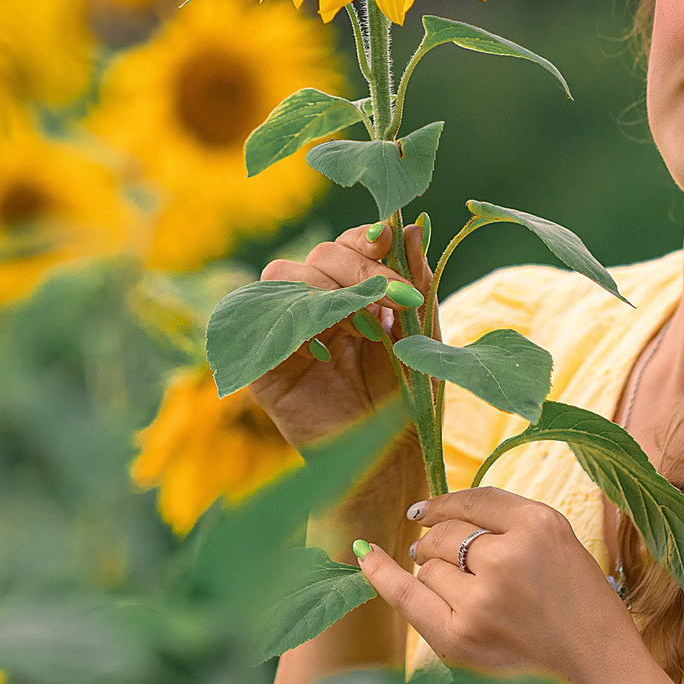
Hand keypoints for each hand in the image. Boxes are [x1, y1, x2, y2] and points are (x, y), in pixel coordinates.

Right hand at [247, 220, 437, 452]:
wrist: (390, 458)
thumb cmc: (408, 396)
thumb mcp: (420, 333)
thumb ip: (415, 280)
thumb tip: (412, 225)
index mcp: (350, 291)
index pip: (346, 243)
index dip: (365, 239)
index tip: (388, 242)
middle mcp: (314, 305)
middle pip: (319, 255)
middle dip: (359, 271)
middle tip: (393, 304)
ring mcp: (285, 331)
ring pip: (284, 276)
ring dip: (329, 293)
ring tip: (365, 329)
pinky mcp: (263, 365)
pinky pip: (262, 325)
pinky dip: (296, 327)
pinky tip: (329, 350)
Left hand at [353, 488, 652, 683]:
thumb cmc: (593, 628)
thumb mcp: (570, 558)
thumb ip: (520, 534)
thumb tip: (452, 518)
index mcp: (543, 526)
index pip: (478, 500)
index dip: (447, 503)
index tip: (428, 509)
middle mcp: (507, 555)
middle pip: (447, 534)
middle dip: (440, 544)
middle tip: (447, 563)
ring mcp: (479, 597)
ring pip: (429, 566)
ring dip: (435, 575)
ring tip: (464, 599)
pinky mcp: (457, 637)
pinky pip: (405, 593)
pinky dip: (381, 572)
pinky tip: (364, 555)